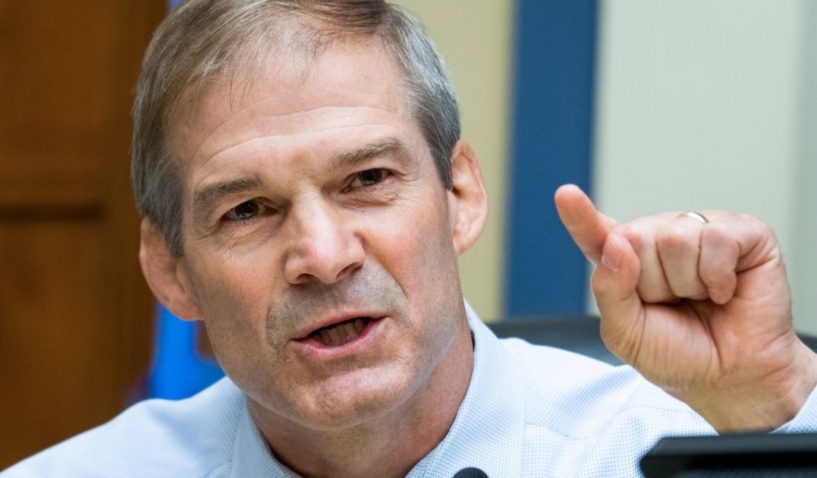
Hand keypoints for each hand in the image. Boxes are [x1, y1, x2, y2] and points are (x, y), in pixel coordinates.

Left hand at [554, 184, 816, 430]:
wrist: (734, 379)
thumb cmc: (679, 355)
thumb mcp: (627, 334)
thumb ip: (610, 291)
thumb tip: (618, 243)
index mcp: (625, 261)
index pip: (596, 234)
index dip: (580, 216)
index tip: (566, 195)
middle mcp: (660, 238)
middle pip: (636, 237)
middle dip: (654, 284)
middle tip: (675, 305)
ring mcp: (700, 231)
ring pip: (675, 238)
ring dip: (687, 283)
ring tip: (701, 299)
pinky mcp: (742, 233)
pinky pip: (716, 238)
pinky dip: (718, 275)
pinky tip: (724, 290)